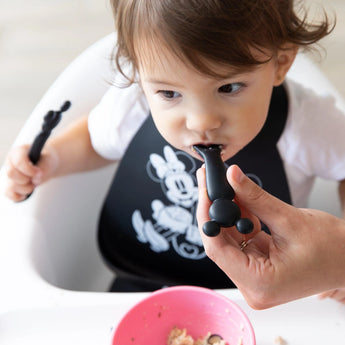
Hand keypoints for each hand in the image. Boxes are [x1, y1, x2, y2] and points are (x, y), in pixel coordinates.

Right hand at [4, 144, 57, 201]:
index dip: (29, 170)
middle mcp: (10, 163)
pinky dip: (18, 196)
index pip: (18, 162)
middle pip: (11, 174)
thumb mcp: (49, 160)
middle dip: (26, 179)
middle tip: (37, 178)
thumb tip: (35, 180)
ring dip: (26, 188)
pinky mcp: (10, 185)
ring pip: (11, 186)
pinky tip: (27, 194)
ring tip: (34, 184)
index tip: (39, 173)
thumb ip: (43, 168)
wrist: (47, 164)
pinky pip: (9, 193)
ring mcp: (9, 175)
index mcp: (18, 152)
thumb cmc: (46, 159)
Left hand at [196, 165, 344, 308]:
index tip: (204, 190)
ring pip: (229, 239)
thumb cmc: (333, 249)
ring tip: (225, 187)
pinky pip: (241, 240)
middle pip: (219, 243)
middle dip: (214, 210)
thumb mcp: (289, 219)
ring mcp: (255, 276)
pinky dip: (239, 220)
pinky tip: (239, 200)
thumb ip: (255, 197)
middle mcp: (253, 284)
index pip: (216, 248)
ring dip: (227, 213)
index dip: (206, 216)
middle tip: (209, 183)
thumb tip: (232, 176)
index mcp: (259, 282)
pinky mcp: (259, 267)